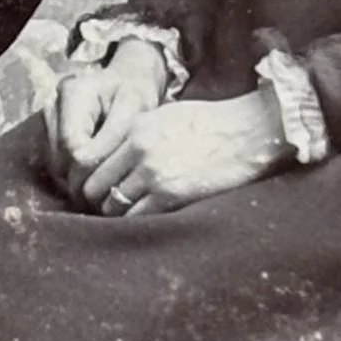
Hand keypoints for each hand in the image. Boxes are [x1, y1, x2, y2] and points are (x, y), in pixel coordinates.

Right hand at [46, 39, 170, 199]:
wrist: (126, 78)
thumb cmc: (135, 90)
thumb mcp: (134, 107)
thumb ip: (114, 136)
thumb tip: (91, 166)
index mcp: (73, 94)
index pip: (72, 146)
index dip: (90, 170)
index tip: (114, 183)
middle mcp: (53, 106)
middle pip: (60, 159)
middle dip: (84, 180)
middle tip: (112, 194)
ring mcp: (48, 120)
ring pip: (56, 165)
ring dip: (78, 181)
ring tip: (106, 187)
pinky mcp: (49, 133)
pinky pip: (58, 164)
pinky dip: (75, 176)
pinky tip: (95, 178)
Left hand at [82, 91, 283, 219]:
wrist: (248, 132)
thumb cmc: (211, 124)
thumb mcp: (165, 117)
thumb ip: (137, 135)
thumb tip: (116, 158)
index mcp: (134, 128)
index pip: (92, 162)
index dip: (91, 180)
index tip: (97, 190)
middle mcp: (138, 150)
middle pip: (95, 186)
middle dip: (97, 200)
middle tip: (106, 208)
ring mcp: (153, 173)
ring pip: (113, 206)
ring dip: (116, 214)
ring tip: (126, 216)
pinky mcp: (171, 195)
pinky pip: (137, 218)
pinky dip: (135, 223)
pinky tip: (145, 221)